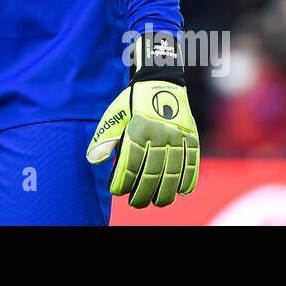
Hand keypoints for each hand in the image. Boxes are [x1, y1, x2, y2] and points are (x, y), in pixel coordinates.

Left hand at [87, 33, 199, 207]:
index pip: (130, 163)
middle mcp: (159, 133)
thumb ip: (103, 138)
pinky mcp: (191, 137)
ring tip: (158, 202)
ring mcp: (177, 136)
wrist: (161, 81)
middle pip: (152, 171)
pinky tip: (181, 192)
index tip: (117, 191)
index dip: (123, 180)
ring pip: (173, 171)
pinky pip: (191, 162)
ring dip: (166, 191)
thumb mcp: (114, 115)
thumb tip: (93, 160)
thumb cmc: (132, 103)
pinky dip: (188, 179)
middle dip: (143, 192)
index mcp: (137, 128)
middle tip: (136, 203)